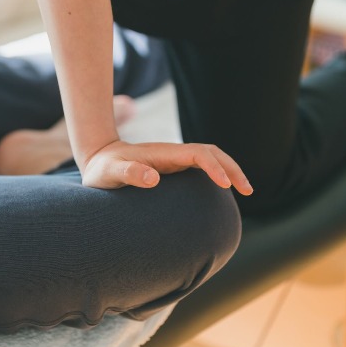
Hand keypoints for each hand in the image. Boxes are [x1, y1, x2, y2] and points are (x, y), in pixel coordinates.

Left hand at [82, 140, 253, 194]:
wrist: (97, 160)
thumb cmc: (102, 169)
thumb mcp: (111, 173)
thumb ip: (129, 173)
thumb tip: (154, 178)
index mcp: (163, 154)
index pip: (198, 154)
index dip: (214, 167)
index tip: (225, 185)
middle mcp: (173, 155)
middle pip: (212, 154)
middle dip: (232, 168)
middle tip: (248, 190)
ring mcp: (174, 161)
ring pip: (210, 160)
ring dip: (229, 171)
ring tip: (246, 191)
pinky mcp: (172, 170)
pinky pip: (201, 169)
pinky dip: (218, 176)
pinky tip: (224, 192)